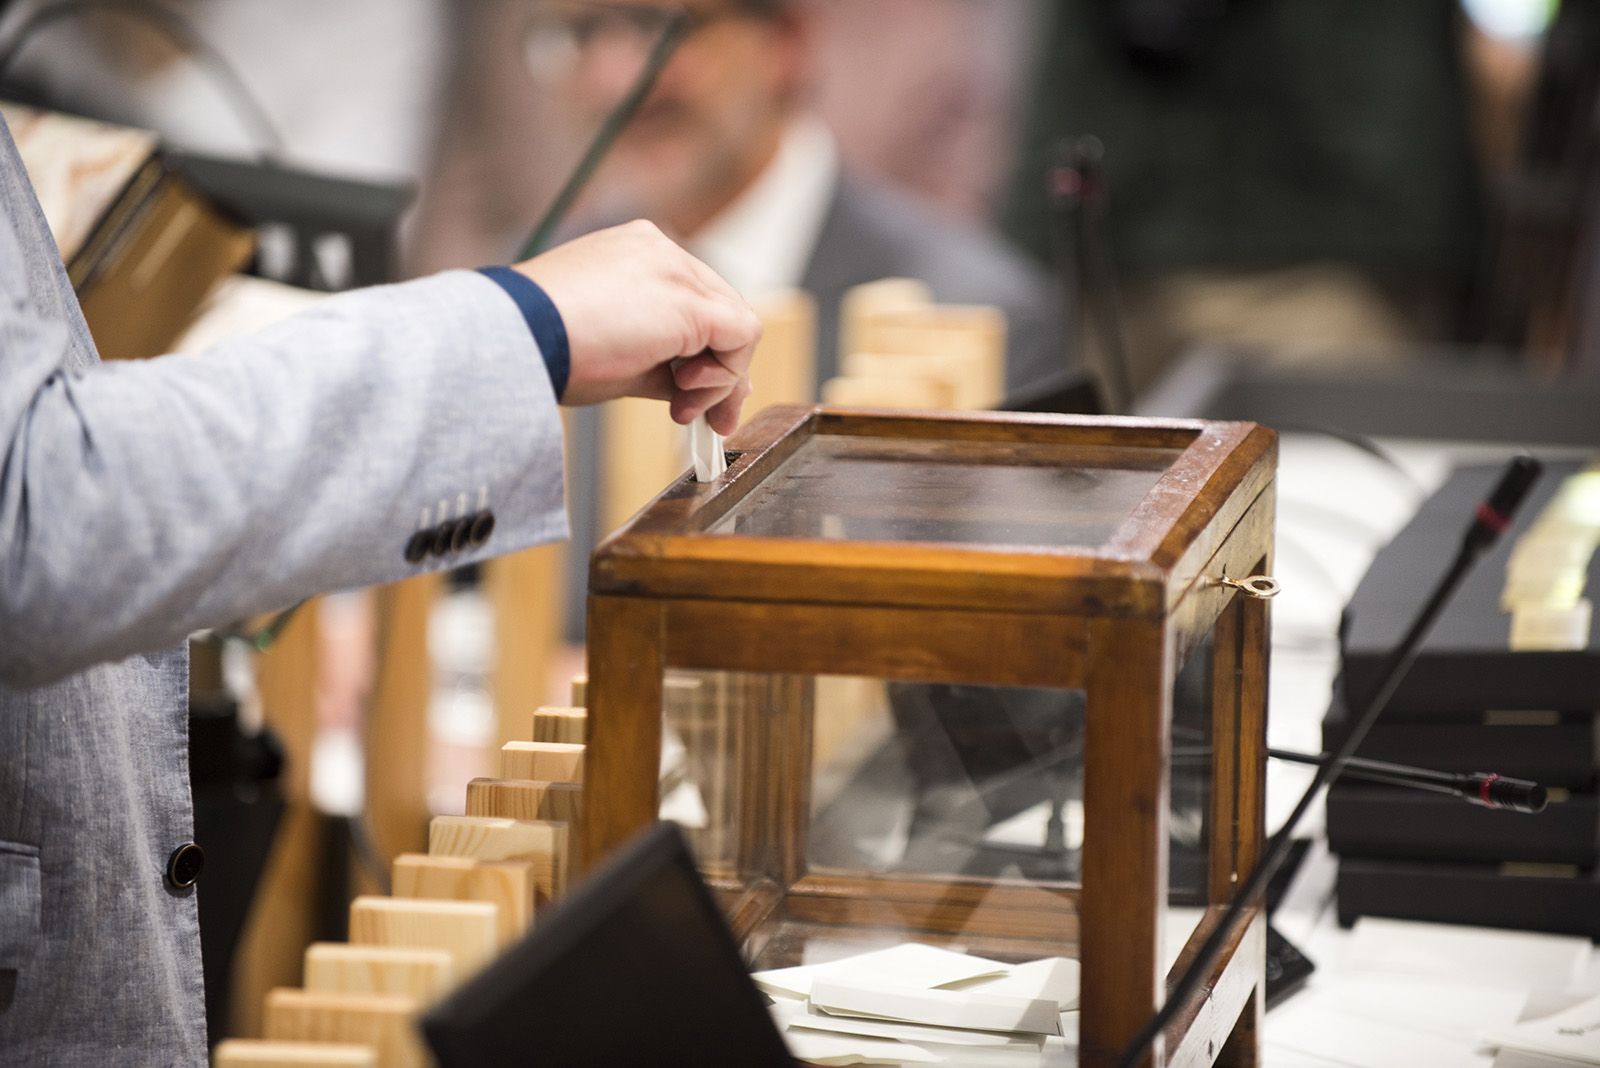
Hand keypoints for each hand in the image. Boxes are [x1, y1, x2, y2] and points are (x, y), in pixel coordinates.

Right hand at [515, 221, 760, 433]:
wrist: (516, 340)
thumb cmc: (548, 350)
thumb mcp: (616, 356)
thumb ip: (662, 365)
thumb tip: (696, 392)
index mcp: (635, 253)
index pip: (695, 302)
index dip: (704, 355)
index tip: (690, 398)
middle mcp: (660, 249)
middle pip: (721, 312)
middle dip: (721, 373)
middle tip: (706, 418)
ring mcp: (676, 268)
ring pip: (735, 324)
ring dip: (721, 379)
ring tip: (683, 409)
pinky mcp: (689, 300)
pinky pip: (741, 335)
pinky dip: (727, 375)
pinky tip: (689, 397)